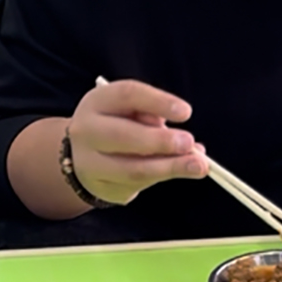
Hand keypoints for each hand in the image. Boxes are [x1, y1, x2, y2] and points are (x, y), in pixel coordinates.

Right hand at [65, 79, 208, 206]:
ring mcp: (89, 163)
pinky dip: (160, 178)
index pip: (127, 95)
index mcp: (98, 102)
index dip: (158, 102)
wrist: (83, 153)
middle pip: (123, 136)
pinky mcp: (100, 187)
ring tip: (198, 166)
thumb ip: (155, 119)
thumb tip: (191, 144)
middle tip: (188, 143)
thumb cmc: (117, 124)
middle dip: (160, 141)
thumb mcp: (131, 110)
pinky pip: (134, 186)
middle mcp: (87, 130)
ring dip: (169, 168)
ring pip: (131, 169)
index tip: (186, 112)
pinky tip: (177, 171)